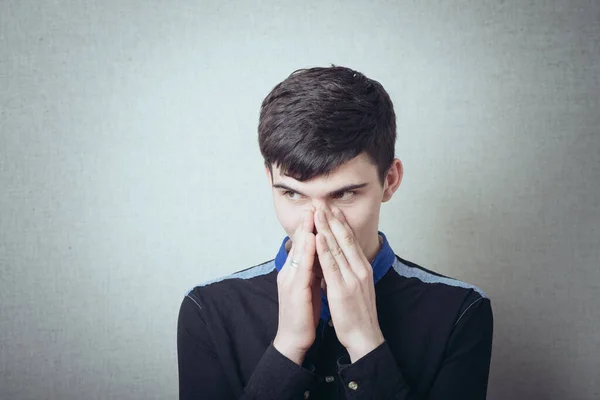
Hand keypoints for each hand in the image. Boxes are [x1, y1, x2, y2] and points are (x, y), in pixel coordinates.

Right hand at [273, 208, 321, 364]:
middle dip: (307, 222)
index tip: (318, 210)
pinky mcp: (293, 289)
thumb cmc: (303, 313)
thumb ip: (312, 270)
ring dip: (305, 231)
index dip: (310, 226)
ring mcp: (289, 279)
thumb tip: (320, 255)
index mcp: (294, 270)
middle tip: (314, 203)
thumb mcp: (308, 286)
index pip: (303, 243)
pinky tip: (312, 240)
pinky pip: (301, 266)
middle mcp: (289, 271)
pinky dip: (307, 251)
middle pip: (299, 242)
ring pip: (298, 250)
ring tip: (312, 214)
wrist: (294, 337)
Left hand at [314, 206, 384, 362]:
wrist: (365, 337)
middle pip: (345, 238)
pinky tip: (318, 236)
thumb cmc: (359, 314)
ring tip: (318, 211)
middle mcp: (359, 269)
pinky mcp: (342, 289)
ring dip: (327, 227)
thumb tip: (341, 258)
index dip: (341, 222)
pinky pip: (332, 265)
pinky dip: (324, 248)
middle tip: (323, 201)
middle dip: (333, 218)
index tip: (332, 207)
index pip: (351, 240)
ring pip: (338, 247)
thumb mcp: (358, 287)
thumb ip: (350, 271)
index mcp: (362, 268)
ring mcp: (352, 278)